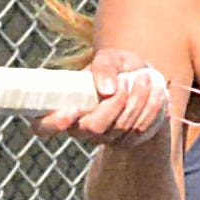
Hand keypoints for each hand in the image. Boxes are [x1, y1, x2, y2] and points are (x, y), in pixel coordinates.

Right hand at [28, 48, 169, 148]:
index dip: (54, 123)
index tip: (73, 109)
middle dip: (114, 105)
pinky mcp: (125, 142)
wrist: (143, 80)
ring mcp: (103, 138)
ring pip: (119, 130)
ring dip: (137, 103)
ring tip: (146, 79)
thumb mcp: (110, 57)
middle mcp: (80, 127)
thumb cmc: (118, 67)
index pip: (42, 126)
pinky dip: (151, 111)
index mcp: (64, 106)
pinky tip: (157, 93)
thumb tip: (106, 90)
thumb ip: (103, 66)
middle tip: (127, 82)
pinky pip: (138, 133)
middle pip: (93, 128)